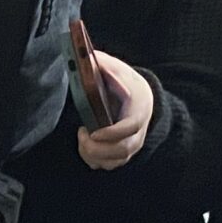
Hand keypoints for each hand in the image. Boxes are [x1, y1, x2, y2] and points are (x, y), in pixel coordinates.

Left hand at [75, 51, 153, 168]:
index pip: (130, 127)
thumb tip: (82, 57)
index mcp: (139, 110)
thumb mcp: (116, 69)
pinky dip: (93, 160)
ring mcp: (132, 145)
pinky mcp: (122, 154)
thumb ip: (101, 64)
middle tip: (82, 134)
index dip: (111, 133)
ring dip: (92, 155)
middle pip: (123, 150)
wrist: (139, 97)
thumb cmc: (124, 82)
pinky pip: (108, 165)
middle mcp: (139, 132)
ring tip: (82, 137)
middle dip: (97, 148)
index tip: (92, 131)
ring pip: (114, 162)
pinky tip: (85, 144)